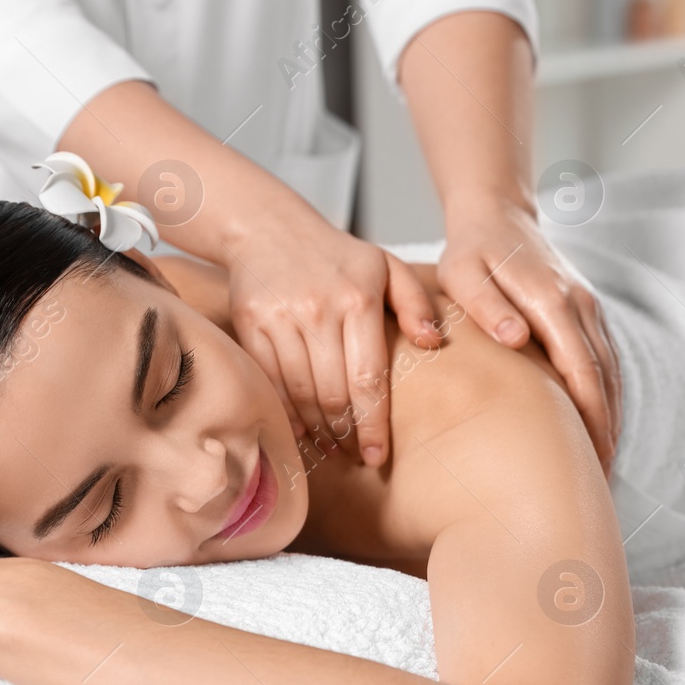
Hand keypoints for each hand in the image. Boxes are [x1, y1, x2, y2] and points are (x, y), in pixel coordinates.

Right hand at [224, 217, 439, 466]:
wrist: (269, 228)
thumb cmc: (337, 256)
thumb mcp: (386, 266)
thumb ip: (416, 301)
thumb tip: (432, 342)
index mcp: (358, 300)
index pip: (369, 378)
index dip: (373, 424)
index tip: (378, 456)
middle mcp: (319, 310)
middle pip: (334, 393)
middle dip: (347, 434)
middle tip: (357, 455)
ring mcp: (282, 318)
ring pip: (301, 392)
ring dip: (318, 429)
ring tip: (333, 447)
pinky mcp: (251, 324)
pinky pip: (270, 380)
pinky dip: (286, 412)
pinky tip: (301, 430)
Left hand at [438, 202, 622, 474]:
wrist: (497, 215)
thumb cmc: (470, 251)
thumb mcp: (463, 272)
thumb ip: (484, 304)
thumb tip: (516, 339)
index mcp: (551, 299)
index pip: (580, 366)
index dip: (588, 414)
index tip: (588, 455)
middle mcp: (579, 305)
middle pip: (603, 377)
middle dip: (606, 429)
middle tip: (599, 480)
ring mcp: (588, 309)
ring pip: (611, 373)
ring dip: (611, 418)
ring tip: (602, 468)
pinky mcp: (587, 316)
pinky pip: (606, 363)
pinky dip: (608, 399)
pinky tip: (600, 432)